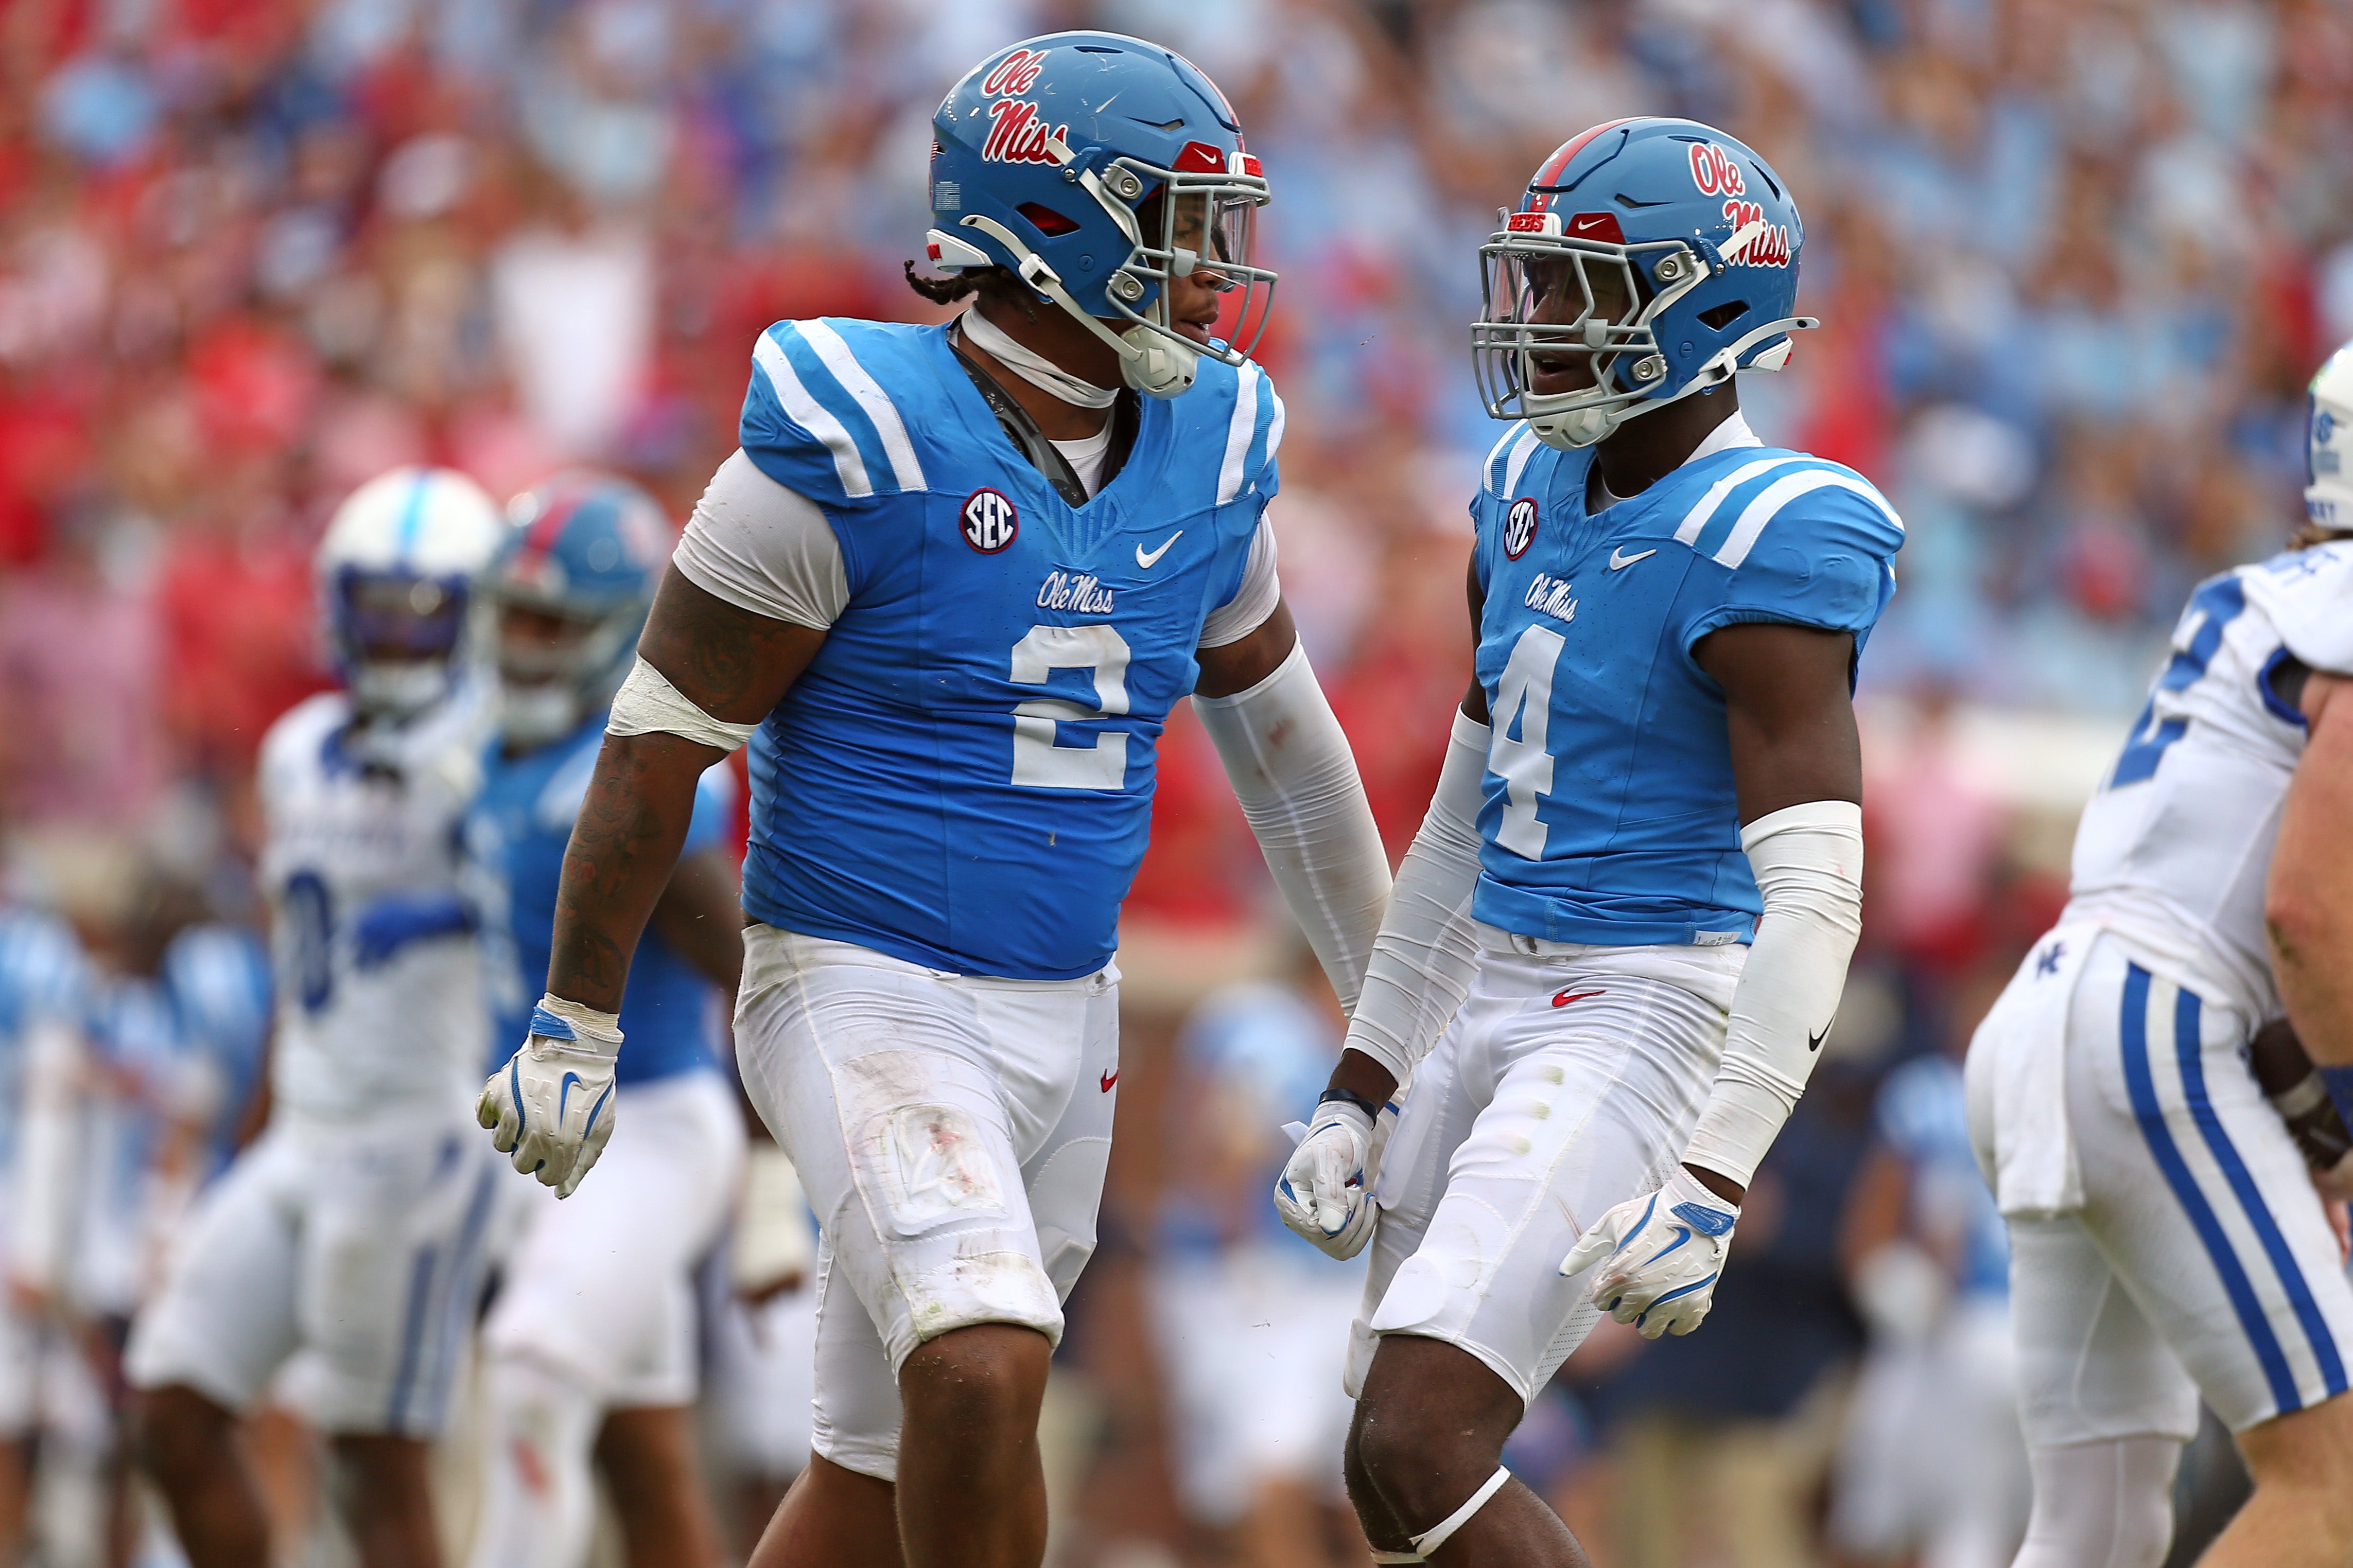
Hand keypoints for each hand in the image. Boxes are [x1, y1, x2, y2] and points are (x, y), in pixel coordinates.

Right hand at [478, 996, 620, 1198]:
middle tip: (548, 1126)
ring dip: (516, 1133)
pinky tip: (514, 1102)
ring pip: (501, 1145)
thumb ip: (581, 1164)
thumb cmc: (593, 1089)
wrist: (577, 1045)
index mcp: (561, 1147)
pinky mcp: (496, 1095)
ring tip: (533, 1110)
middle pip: (521, 1165)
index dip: (556, 1164)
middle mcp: (532, 1135)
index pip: (546, 1178)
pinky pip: (485, 1121)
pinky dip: (495, 1115)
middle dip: (534, 1152)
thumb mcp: (599, 1129)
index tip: (563, 1146)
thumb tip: (561, 1193)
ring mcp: (511, 1114)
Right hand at [1273, 1097, 1392, 1259]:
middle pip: (1330, 1242)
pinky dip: (1362, 1229)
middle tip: (1364, 1194)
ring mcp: (1311, 1222)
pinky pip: (1346, 1242)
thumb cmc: (1332, 1141)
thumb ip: (1330, 1193)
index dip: (1343, 1219)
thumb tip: (1331, 1229)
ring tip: (1367, 1199)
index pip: (1316, 1229)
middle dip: (1355, 1221)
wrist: (1341, 1133)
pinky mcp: (1326, 1224)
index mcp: (1288, 1199)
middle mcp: (1295, 1216)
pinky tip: (1367, 1207)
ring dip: (1361, 1227)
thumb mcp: (1330, 1160)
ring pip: (1341, 1247)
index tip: (1357, 1194)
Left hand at [1560, 1166, 1738, 1338]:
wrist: (1697, 1208)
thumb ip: (1585, 1250)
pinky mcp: (1696, 1305)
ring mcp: (1670, 1302)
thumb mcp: (1612, 1223)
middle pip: (1622, 1317)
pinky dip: (1677, 1318)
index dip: (1607, 1288)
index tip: (1618, 1275)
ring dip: (1649, 1315)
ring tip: (1657, 1293)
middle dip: (1626, 1302)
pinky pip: (1680, 1329)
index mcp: (1619, 1276)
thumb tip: (1563, 1271)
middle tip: (1639, 1280)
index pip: (1600, 1302)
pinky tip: (1676, 1298)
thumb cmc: (1651, 1213)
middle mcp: (1642, 1294)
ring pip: (1649, 1330)